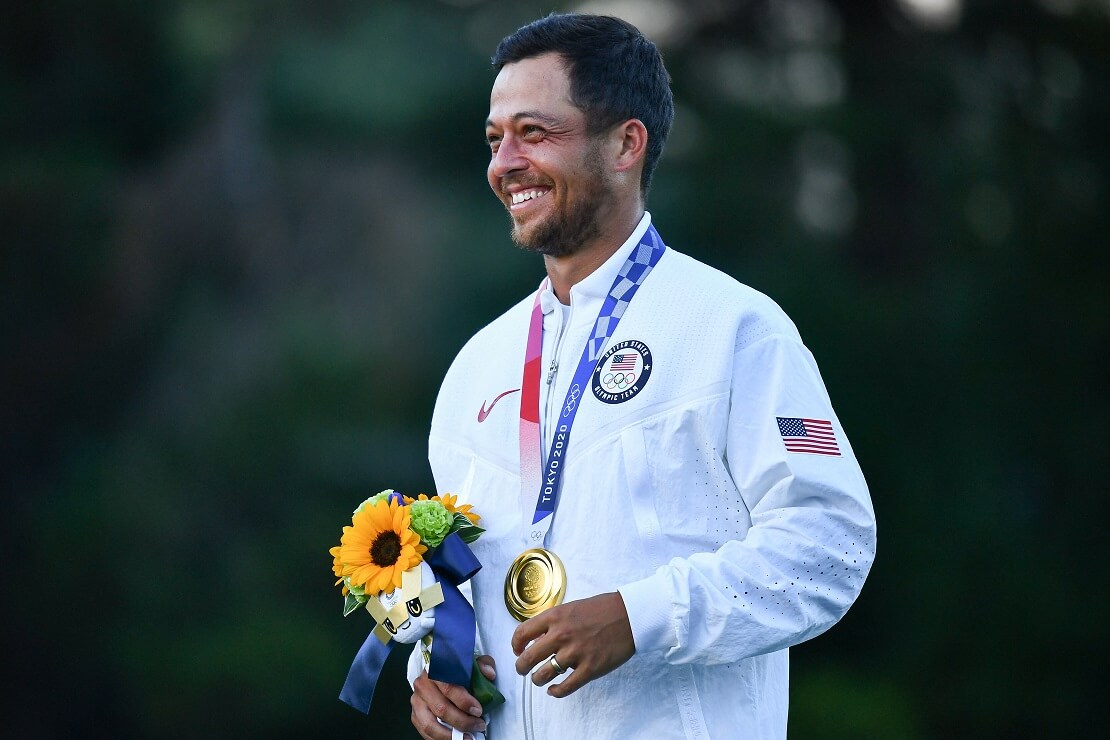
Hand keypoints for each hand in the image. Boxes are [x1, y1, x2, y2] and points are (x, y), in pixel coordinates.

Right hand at [410, 656, 495, 739]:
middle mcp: (423, 684)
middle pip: (441, 708)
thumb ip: (482, 665)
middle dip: (463, 721)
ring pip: (430, 724)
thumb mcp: (471, 663)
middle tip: (478, 725)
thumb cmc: (457, 670)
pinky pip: (425, 732)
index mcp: (436, 668)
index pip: (449, 687)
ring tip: (467, 737)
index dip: (464, 702)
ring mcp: (417, 700)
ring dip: (451, 735)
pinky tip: (455, 738)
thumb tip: (489, 674)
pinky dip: (441, 739)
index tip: (478, 711)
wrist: (439, 673)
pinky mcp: (415, 714)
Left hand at [511, 592, 634, 697]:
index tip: (518, 650)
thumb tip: (538, 637)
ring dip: (537, 680)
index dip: (515, 645)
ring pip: (542, 675)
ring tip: (539, 679)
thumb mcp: (571, 607)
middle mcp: (561, 635)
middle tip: (522, 669)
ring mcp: (575, 653)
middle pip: (527, 658)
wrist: (630, 615)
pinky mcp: (589, 669)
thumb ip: (554, 622)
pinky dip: (556, 692)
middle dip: (521, 667)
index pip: (522, 633)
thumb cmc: (602, 609)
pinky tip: (554, 690)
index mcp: (555, 617)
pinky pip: (565, 687)